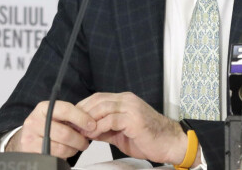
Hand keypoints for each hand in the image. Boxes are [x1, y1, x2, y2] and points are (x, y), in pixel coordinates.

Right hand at [6, 100, 95, 157]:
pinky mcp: (30, 151)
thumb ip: (72, 116)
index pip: (66, 110)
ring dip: (73, 149)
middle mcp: (34, 121)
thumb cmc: (47, 125)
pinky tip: (66, 151)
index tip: (92, 125)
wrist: (27, 136)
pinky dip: (63, 156)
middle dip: (79, 139)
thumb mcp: (57, 116)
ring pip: (60, 147)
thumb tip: (91, 123)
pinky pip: (53, 156)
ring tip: (76, 147)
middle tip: (85, 141)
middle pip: (64, 133)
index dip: (82, 118)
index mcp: (44, 108)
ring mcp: (30, 137)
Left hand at [77, 92, 194, 165]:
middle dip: (82, 113)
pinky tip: (93, 135)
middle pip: (98, 100)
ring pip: (103, 107)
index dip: (83, 107)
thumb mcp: (121, 133)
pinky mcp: (134, 119)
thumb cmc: (148, 138)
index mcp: (125, 100)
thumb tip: (87, 131)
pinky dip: (99, 127)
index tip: (72, 119)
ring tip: (80, 131)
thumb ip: (106, 129)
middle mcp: (128, 100)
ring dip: (89, 120)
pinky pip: (111, 120)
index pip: (98, 98)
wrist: (169, 143)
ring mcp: (132, 108)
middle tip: (71, 125)